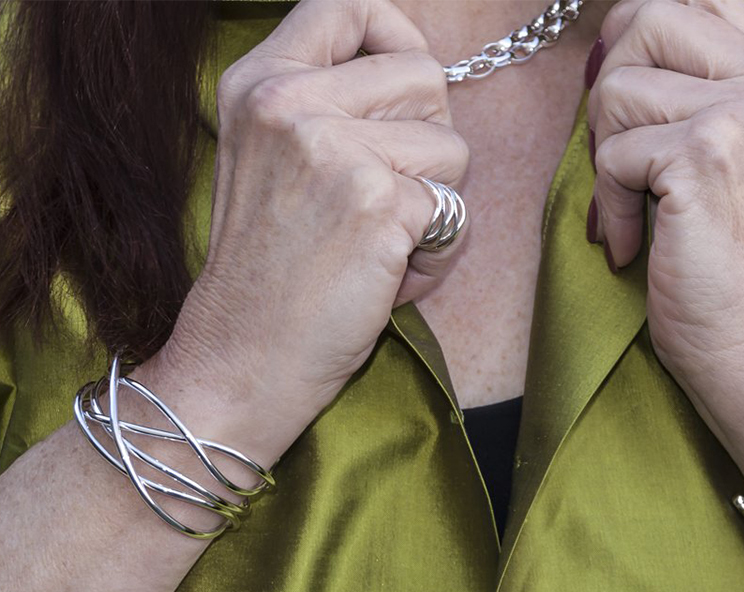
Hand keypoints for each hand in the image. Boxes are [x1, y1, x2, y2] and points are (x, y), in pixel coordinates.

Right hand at [146, 0, 467, 455]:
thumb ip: (331, 101)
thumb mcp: (274, 156)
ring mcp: (332, 149)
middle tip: (378, 195)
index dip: (398, 37)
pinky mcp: (377, 203)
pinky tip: (382, 277)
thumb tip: (422, 68)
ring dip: (434, 203)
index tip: (403, 90)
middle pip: (425, 75)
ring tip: (374, 242)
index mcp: (260, 82)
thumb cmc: (273, 267)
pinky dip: (435, 255)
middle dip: (426, 140)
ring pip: (452, 146)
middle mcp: (289, 103)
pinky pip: (455, 212)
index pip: (350, 4)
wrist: (239, 357)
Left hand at [586, 0, 743, 463]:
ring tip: (638, 204)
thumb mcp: (726, 146)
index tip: (624, 82)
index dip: (642, 27)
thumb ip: (693, 79)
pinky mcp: (707, 155)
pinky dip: (607, 204)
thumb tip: (611, 29)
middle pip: (650, 17)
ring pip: (618, 82)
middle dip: (613, 85)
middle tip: (625, 154)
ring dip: (608, 151)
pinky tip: (634, 240)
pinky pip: (612, 150)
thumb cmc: (728, 256)